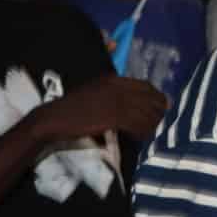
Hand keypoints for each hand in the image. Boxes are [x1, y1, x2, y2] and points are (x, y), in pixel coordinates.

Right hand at [29, 74, 167, 143]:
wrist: (54, 118)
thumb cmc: (73, 107)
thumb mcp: (94, 90)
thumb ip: (114, 90)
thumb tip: (132, 93)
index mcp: (113, 79)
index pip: (146, 86)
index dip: (157, 97)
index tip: (162, 107)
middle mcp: (118, 88)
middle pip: (151, 99)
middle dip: (158, 112)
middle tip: (158, 122)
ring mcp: (116, 102)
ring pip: (147, 114)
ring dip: (151, 125)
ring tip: (148, 132)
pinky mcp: (114, 117)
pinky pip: (138, 125)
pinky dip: (141, 132)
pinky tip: (139, 137)